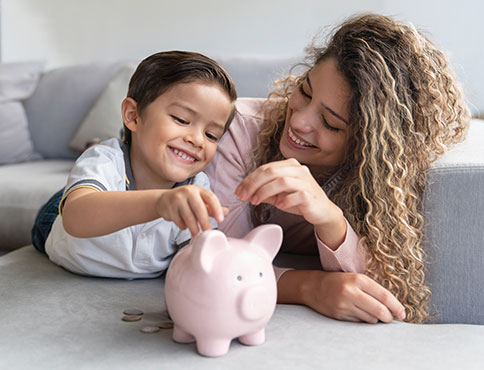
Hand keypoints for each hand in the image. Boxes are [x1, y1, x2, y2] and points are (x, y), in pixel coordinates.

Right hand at [156, 185, 227, 236]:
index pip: (210, 198)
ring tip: (197, 234)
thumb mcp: (199, 200)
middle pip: (199, 208)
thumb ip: (212, 207)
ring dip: (194, 228)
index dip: (217, 209)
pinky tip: (184, 225)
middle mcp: (188, 191)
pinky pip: (179, 221)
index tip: (221, 220)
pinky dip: (183, 226)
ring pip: (188, 217)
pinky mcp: (169, 207)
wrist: (164, 200)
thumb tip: (227, 212)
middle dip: (204, 222)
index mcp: (198, 189)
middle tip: (207, 232)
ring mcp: (177, 198)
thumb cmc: (186, 201)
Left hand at [235, 158, 337, 225]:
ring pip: (281, 181)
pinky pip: (295, 195)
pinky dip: (284, 200)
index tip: (239, 191)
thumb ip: (264, 191)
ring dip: (265, 192)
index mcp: (289, 165)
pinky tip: (279, 206)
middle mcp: (298, 170)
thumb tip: (245, 192)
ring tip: (256, 201)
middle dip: (253, 184)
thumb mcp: (278, 194)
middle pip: (271, 171)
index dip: (249, 179)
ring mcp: (306, 181)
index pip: (265, 168)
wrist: (322, 211)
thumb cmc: (299, 200)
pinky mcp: (311, 194)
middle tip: (244, 196)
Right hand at [279, 270, 405, 322]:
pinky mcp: (339, 314)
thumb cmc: (339, 281)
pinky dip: (364, 320)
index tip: (402, 313)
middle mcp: (351, 292)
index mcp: (359, 280)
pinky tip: (360, 314)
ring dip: (376, 319)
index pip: (385, 296)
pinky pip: (359, 322)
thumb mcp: (356, 278)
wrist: (314, 286)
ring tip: (373, 314)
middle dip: (389, 317)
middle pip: (380, 311)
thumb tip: (392, 306)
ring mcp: (344, 304)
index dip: (397, 307)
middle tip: (390, 318)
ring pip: (371, 319)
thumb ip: (373, 290)